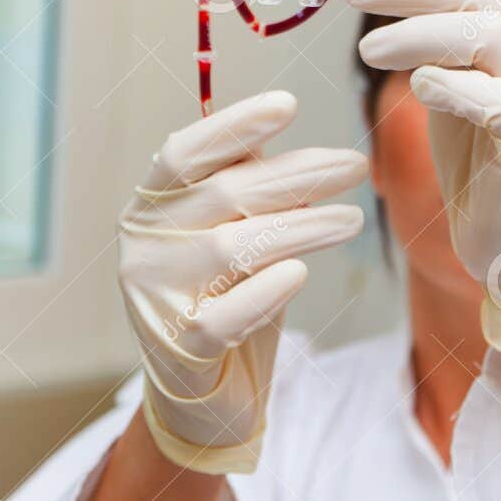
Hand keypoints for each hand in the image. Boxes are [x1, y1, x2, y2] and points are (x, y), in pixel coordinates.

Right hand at [118, 91, 366, 471]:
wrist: (203, 395)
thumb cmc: (226, 295)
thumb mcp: (235, 232)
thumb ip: (249, 190)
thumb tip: (293, 144)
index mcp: (151, 206)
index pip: (184, 153)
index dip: (234, 126)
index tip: (288, 105)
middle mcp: (144, 246)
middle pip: (224, 194)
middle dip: (298, 174)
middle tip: (356, 164)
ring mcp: (156, 298)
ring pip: (233, 249)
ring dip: (302, 228)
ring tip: (353, 220)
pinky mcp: (178, 351)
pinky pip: (224, 315)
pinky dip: (264, 291)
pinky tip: (298, 274)